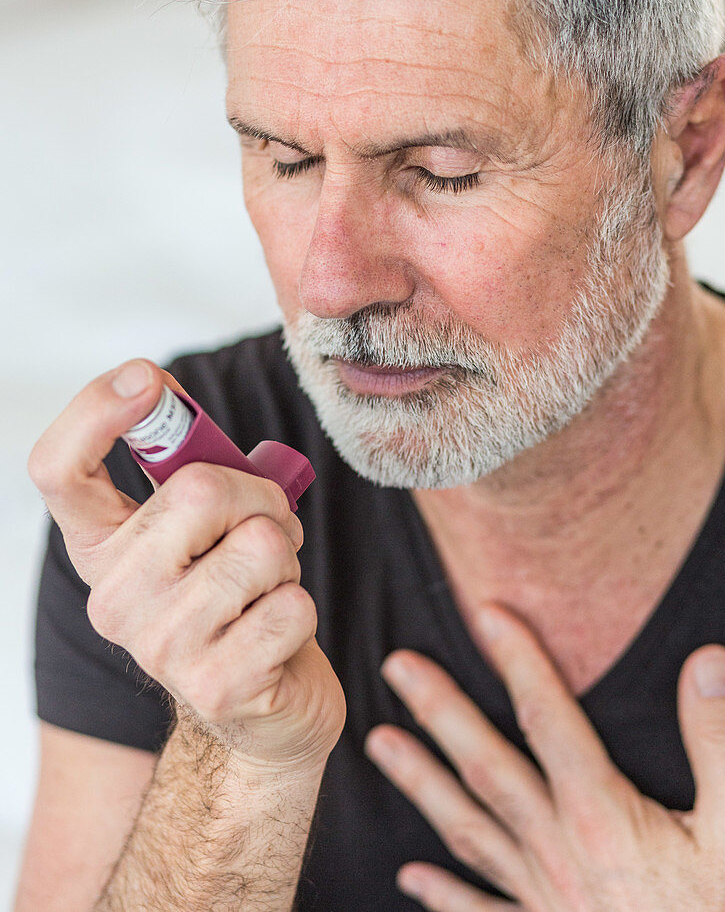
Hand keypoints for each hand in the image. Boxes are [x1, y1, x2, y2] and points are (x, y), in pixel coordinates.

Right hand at [28, 359, 345, 772]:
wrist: (260, 710)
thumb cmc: (235, 596)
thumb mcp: (203, 528)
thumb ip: (187, 468)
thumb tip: (162, 391)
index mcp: (101, 547)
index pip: (59, 469)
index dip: (94, 411)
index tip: (147, 380)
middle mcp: (113, 597)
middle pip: (199, 490)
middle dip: (260, 496)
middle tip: (266, 526)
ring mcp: (160, 647)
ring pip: (260, 545)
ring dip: (285, 556)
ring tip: (267, 585)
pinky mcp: (217, 686)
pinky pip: (294, 603)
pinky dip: (301, 607)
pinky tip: (276, 635)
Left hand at [365, 603, 724, 909]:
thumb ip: (719, 745)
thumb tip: (705, 661)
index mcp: (603, 820)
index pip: (549, 719)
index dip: (519, 661)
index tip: (487, 614)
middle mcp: (559, 854)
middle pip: (487, 766)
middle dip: (440, 710)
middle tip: (397, 666)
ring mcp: (543, 902)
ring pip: (468, 830)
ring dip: (421, 784)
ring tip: (380, 744)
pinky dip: (443, 895)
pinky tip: (411, 877)